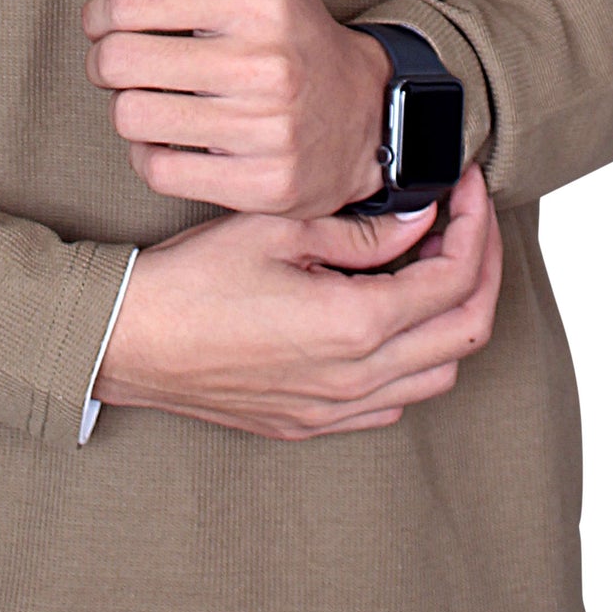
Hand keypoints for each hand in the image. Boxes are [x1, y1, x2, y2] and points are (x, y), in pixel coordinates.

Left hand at [82, 0, 393, 215]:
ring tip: (154, 98)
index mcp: (260, 0)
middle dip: (104, 61)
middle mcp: (266, 63)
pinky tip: (174, 137)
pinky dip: (150, 155)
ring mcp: (267, 130)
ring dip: (128, 108)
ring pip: (132, 119)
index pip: (129, 3)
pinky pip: (159, 171)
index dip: (99, 13)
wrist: (368, 115)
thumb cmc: (298, 31)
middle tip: (121, 63)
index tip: (105, 22)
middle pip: (120, 63)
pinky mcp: (262, 185)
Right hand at [93, 161, 503, 438]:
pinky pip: (395, 401)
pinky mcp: (311, 423)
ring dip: (452, 317)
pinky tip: (392, 316)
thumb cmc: (192, 280)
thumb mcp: (280, 228)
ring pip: (438, 374)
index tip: (468, 188)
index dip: (475, 225)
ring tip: (434, 263)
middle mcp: (357, 379)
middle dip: (483, 269)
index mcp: (356, 324)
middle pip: (465, 332)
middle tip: (470, 221)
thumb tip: (420, 220)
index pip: (455, 278)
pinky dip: (416, 359)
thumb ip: (362, 230)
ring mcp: (335, 410)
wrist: (129, 342)